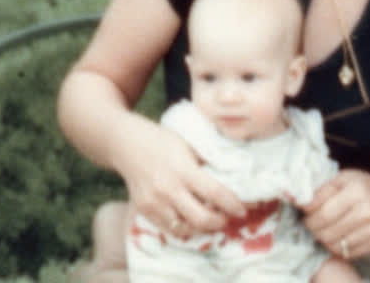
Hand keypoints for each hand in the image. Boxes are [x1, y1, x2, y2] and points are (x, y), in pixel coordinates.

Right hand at [114, 114, 245, 235]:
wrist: (127, 144)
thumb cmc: (162, 140)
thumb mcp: (189, 145)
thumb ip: (206, 162)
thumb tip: (233, 176)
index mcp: (183, 169)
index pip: (214, 193)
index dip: (232, 205)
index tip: (242, 210)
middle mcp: (168, 189)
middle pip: (201, 218)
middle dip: (220, 222)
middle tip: (228, 217)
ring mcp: (154, 202)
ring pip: (185, 229)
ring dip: (202, 228)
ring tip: (212, 220)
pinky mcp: (144, 210)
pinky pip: (169, 228)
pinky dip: (184, 228)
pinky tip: (193, 221)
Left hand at [299, 169, 369, 259]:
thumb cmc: (366, 187)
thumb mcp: (344, 178)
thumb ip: (321, 190)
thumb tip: (299, 203)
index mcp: (358, 191)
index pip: (324, 213)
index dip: (309, 217)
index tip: (305, 215)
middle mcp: (368, 212)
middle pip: (327, 232)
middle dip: (314, 230)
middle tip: (313, 224)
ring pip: (335, 246)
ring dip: (324, 239)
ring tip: (325, 229)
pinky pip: (347, 253)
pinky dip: (337, 247)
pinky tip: (339, 235)